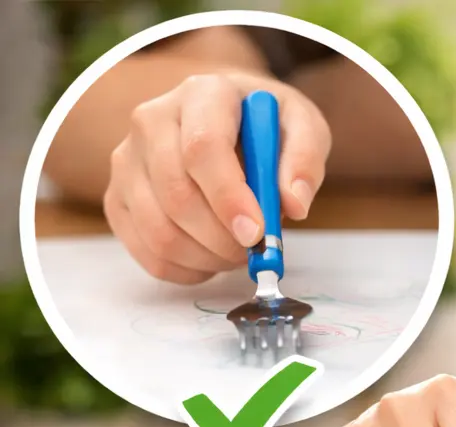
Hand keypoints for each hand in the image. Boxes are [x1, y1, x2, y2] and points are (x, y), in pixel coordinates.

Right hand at [104, 72, 330, 283]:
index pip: (202, 149)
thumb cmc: (267, 125)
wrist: (231, 119)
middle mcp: (152, 121)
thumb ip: (305, 159)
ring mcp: (128, 160)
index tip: (258, 233)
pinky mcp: (118, 196)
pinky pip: (146, 250)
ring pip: (158, 229)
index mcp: (201, 95)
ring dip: (207, 257)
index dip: (229, 199)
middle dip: (223, 238)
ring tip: (238, 252)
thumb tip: (293, 204)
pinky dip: (185, 268)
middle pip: (177, 195)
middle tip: (257, 249)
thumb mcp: (303, 126)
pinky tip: (212, 258)